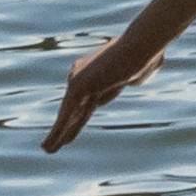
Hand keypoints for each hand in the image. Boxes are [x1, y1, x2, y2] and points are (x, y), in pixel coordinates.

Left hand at [48, 36, 151, 154]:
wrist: (142, 45)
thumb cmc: (147, 55)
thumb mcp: (143, 68)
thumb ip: (137, 74)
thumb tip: (138, 75)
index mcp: (95, 71)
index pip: (89, 100)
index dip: (81, 118)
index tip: (75, 129)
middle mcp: (81, 74)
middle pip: (73, 108)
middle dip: (66, 126)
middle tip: (54, 142)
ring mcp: (78, 80)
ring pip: (67, 114)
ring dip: (57, 134)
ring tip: (47, 149)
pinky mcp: (78, 87)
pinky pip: (67, 115)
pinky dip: (59, 130)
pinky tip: (50, 145)